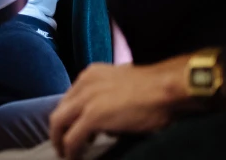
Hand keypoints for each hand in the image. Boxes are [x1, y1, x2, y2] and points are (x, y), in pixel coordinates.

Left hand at [50, 58, 188, 159]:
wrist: (166, 89)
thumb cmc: (155, 89)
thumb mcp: (123, 86)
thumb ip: (108, 98)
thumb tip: (105, 125)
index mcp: (91, 74)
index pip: (70, 98)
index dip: (69, 117)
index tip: (71, 130)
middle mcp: (84, 84)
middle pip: (59, 110)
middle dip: (59, 131)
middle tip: (62, 147)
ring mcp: (86, 100)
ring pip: (59, 124)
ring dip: (61, 142)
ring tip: (67, 155)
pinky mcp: (92, 117)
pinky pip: (72, 139)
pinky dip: (71, 151)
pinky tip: (76, 159)